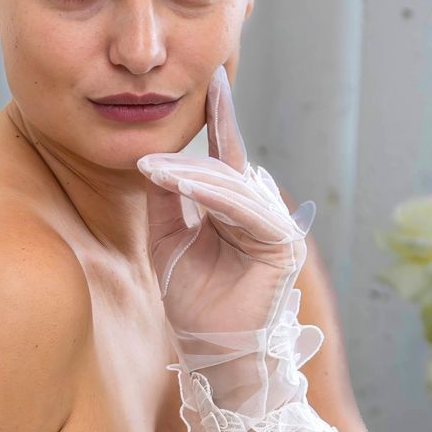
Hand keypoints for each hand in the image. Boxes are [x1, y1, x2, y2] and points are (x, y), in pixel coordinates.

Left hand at [137, 66, 317, 341]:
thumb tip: (156, 160)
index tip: (213, 81)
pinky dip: (211, 196)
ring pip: (230, 185)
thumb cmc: (192, 302)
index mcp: (236, 208)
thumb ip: (167, 200)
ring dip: (190, 176)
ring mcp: (275, 226)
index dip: (221, 118)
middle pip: (225, 167)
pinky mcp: (282, 244)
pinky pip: (243, 210)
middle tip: (149, 157)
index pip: (227, 156)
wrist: (211, 350)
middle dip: (190, 156)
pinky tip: (181, 186)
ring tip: (153, 171)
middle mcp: (259, 211)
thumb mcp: (167, 240)